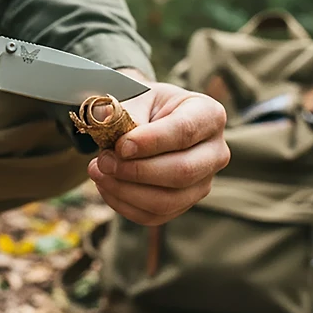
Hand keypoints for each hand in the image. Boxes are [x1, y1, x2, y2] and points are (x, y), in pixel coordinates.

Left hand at [88, 74, 229, 225]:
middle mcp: (215, 152)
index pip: (184, 132)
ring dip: (126, 190)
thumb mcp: (136, 96)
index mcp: (209, 115)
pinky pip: (154, 215)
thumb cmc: (146, 105)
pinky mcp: (184, 204)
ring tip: (98, 171)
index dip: (151, 142)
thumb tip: (106, 120)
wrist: (148, 120)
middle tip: (104, 160)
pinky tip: (105, 185)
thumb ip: (122, 110)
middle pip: (182, 172)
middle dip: (137, 170)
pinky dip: (123, 204)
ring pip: (167, 200)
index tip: (120, 146)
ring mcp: (203, 182)